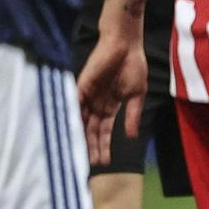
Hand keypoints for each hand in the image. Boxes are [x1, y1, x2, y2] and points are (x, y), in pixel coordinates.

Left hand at [77, 22, 146, 165]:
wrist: (126, 45)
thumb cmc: (133, 66)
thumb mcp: (137, 94)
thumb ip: (132, 115)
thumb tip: (132, 136)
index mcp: (111, 106)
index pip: (105, 130)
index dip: (105, 145)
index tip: (106, 161)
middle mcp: (96, 103)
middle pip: (91, 129)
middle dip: (92, 146)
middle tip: (92, 163)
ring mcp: (87, 95)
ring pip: (81, 120)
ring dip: (81, 136)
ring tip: (81, 153)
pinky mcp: (81, 85)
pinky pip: (74, 104)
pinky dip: (72, 117)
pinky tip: (71, 131)